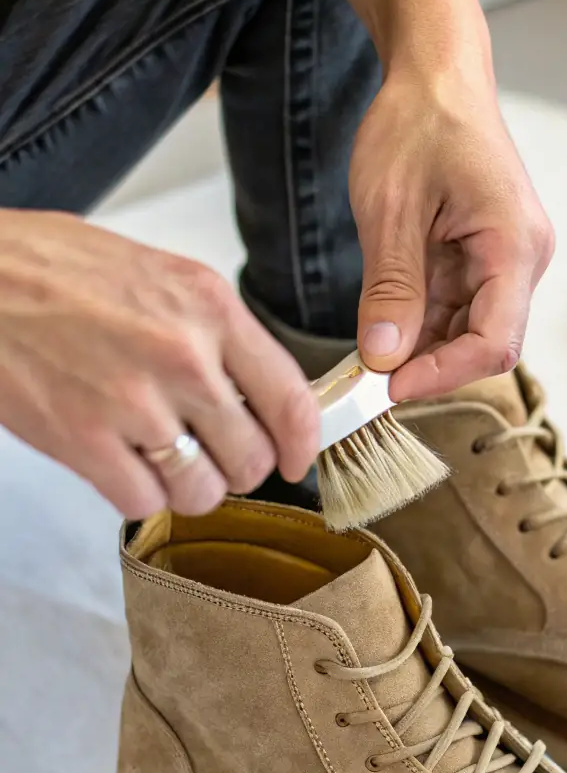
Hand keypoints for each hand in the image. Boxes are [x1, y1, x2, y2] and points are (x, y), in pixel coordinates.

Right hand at [0, 211, 318, 516]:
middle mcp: (182, 357)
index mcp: (209, 309)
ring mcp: (134, 403)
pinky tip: (122, 464)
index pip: (292, 400)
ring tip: (163, 461)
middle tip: (212, 454)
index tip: (296, 458)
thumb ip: (218, 334)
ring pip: (203, 492)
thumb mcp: (163, 276)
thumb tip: (260, 390)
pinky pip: (144, 502)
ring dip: (188, 488)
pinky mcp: (84, 440)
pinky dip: (137, 495)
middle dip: (236, 468)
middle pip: (252, 459)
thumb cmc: (57, 269)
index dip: (303, 444)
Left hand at [349, 68, 554, 401]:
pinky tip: (386, 321)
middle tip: (368, 379)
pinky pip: (458, 307)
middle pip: (484, 343)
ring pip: (468, 330)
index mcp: (514, 245)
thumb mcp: (390, 208)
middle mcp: (524, 258)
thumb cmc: (419, 122)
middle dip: (428, 365)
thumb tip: (385, 358)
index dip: (444, 375)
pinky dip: (421, 321)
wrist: (437, 74)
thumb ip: (391, 288)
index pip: (494, 342)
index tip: (389, 387)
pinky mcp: (487, 258)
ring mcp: (509, 259)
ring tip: (369, 346)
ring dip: (421, 344)